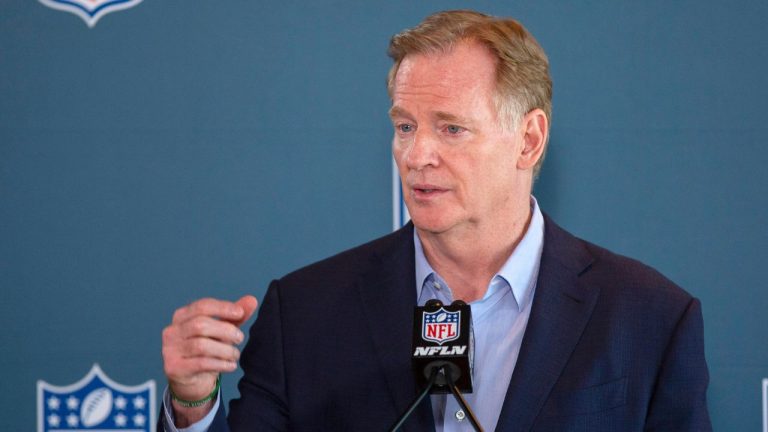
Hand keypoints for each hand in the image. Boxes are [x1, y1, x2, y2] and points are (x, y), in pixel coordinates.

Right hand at [162, 295, 257, 420]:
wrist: (192, 380)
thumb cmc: (207, 351)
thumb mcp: (222, 331)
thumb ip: (235, 316)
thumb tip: (252, 300)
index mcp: (182, 316)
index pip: (202, 306)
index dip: (223, 308)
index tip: (240, 313)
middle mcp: (172, 331)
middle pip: (200, 325)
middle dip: (225, 330)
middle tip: (240, 338)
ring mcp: (170, 350)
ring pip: (201, 345)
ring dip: (224, 350)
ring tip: (235, 354)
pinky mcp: (173, 368)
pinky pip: (200, 363)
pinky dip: (220, 364)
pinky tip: (230, 365)